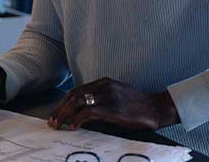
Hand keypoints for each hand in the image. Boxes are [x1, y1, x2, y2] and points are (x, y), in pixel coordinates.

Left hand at [48, 77, 179, 131]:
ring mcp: (109, 95)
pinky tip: (73, 126)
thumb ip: (101, 99)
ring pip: (78, 101)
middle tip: (52, 121)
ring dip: (65, 114)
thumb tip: (82, 112)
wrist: (156, 108)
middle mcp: (104, 85)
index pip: (77, 90)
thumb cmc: (137, 106)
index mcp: (104, 82)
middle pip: (74, 95)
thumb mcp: (117, 97)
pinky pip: (89, 111)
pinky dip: (78, 118)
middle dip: (60, 109)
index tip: (56, 113)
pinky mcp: (113, 108)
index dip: (63, 102)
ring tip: (58, 125)